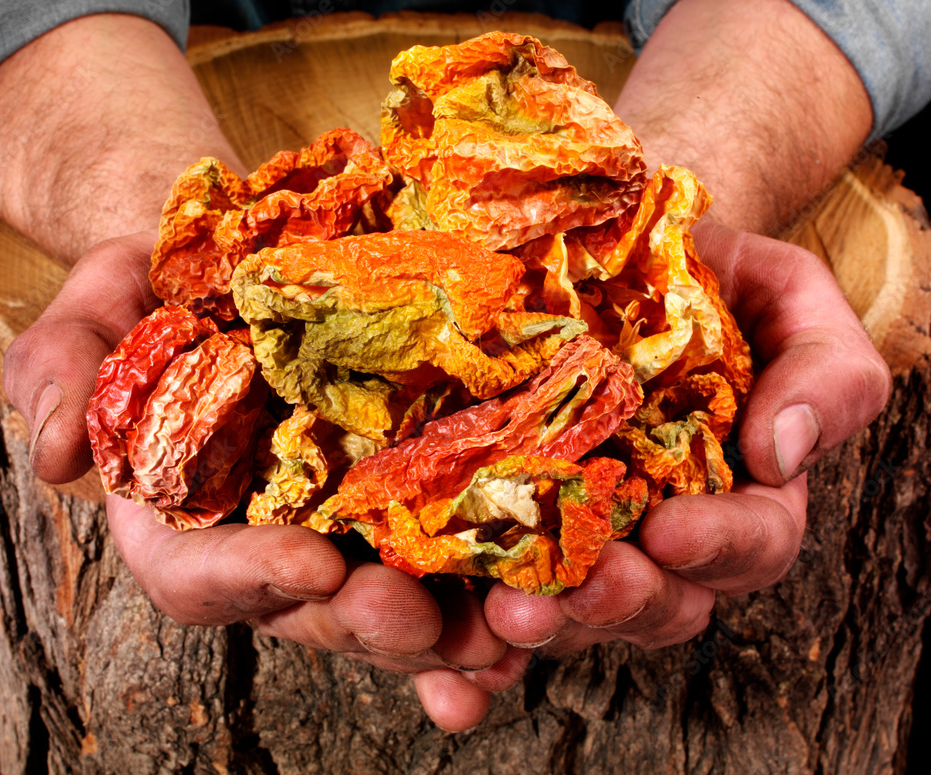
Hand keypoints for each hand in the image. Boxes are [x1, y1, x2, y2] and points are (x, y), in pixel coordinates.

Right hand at [4, 232, 522, 730]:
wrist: (243, 258)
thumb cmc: (160, 285)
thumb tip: (50, 461)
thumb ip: (62, 374)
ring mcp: (343, 531)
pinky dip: (490, 600)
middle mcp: (266, 544)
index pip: (201, 576)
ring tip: (507, 638)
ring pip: (393, 607)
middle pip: (315, 612)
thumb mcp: (94, 310)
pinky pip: (450, 565)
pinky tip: (540, 617)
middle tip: (424, 619)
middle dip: (369, 624)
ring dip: (450, 635)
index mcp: (181, 519)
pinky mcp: (403, 503)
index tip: (310, 563)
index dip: (251, 580)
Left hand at [484, 220, 890, 654]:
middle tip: (580, 585)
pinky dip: (478, 621)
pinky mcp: (511, 519)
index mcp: (739, 492)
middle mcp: (662, 529)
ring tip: (508, 610)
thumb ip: (824, 372)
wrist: (614, 249)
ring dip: (548, 618)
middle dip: (623, 599)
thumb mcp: (792, 301)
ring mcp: (583, 530)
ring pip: (576, 606)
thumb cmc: (710, 277)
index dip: (718, 546)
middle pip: (660, 599)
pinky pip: (499, 584)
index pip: (751, 542)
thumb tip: (782, 454)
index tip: (671, 530)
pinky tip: (454, 637)